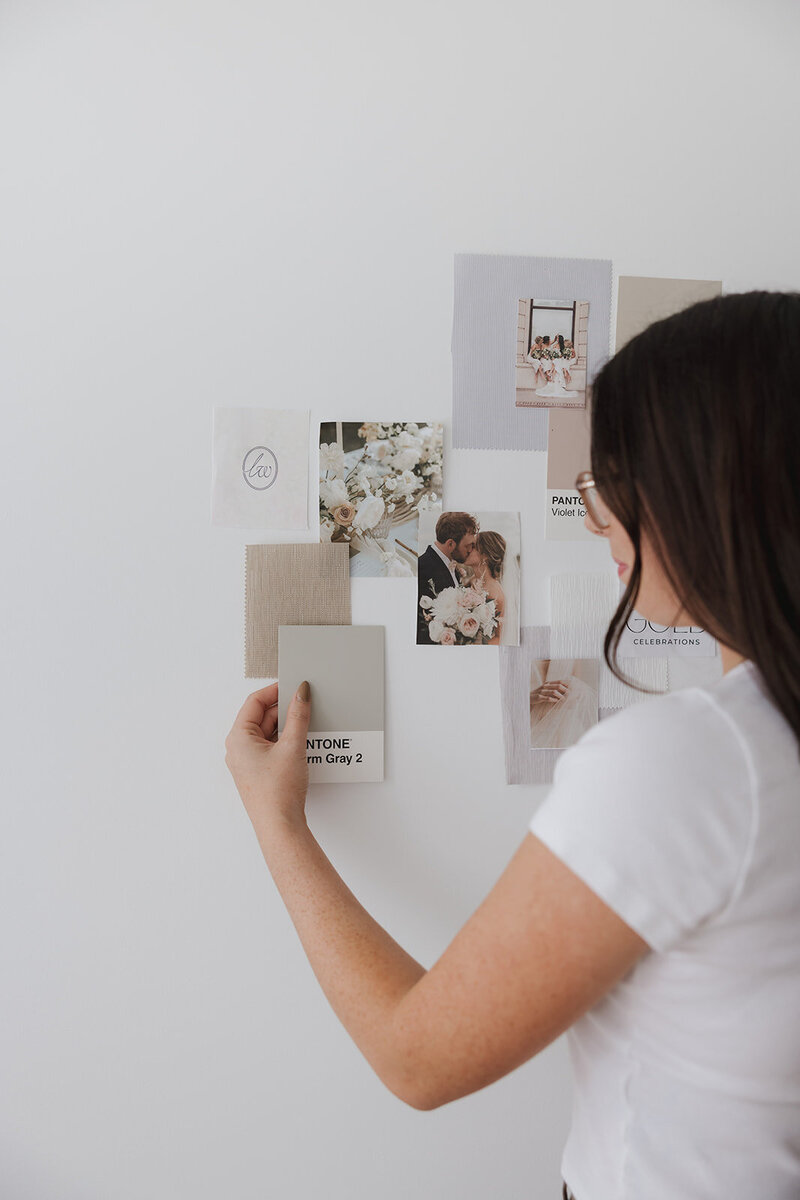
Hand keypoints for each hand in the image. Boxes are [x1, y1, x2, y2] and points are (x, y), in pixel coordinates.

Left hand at [225, 681, 310, 834]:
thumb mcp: (292, 746)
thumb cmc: (278, 791)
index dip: (275, 690)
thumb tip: (301, 694)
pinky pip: (270, 747)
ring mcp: (247, 761)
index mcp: (238, 737)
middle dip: (283, 708)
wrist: (279, 826)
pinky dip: (284, 740)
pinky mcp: (258, 772)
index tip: (294, 685)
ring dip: (286, 725)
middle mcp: (238, 748)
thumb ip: (298, 716)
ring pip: (267, 733)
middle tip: (304, 701)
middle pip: (261, 717)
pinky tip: (301, 740)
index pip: (254, 702)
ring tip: (306, 721)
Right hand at [530, 680, 568, 707]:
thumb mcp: (546, 689)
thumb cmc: (539, 694)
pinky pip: (547, 698)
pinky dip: (553, 700)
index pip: (559, 682)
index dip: (566, 684)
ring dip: (560, 696)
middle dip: (565, 690)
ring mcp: (542, 691)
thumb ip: (553, 689)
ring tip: (565, 699)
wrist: (527, 697)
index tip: (572, 688)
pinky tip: (557, 701)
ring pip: (553, 692)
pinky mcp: (539, 697)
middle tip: (570, 694)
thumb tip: (564, 691)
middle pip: (557, 686)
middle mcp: (545, 686)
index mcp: (548, 683)